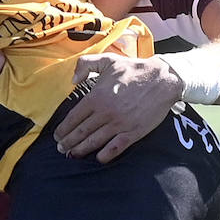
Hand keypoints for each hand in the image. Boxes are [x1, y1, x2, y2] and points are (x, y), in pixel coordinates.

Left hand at [55, 53, 181, 162]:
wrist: (162, 79)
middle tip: (61, 149)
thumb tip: (73, 80)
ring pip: (94, 142)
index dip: (63, 129)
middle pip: (81, 132)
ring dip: (81, 150)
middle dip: (68, 143)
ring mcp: (119, 124)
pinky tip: (98, 158)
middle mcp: (105, 112)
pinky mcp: (133, 132)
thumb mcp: (107, 60)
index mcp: (96, 96)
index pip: (73, 117)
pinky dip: (105, 155)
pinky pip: (115, 148)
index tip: (57, 136)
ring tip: (72, 155)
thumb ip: (85, 64)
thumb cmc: (134, 69)